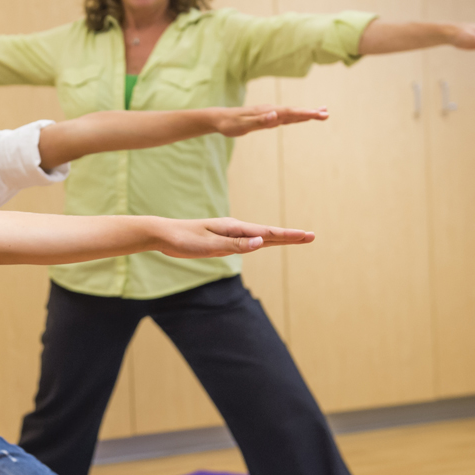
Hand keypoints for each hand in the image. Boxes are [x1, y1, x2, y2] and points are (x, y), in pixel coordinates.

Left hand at [155, 217, 314, 258]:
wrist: (163, 234)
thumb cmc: (183, 240)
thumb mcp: (209, 245)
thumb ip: (235, 245)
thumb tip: (261, 243)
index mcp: (234, 228)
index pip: (267, 234)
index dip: (289, 236)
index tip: (307, 235)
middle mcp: (235, 229)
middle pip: (268, 234)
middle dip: (289, 236)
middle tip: (310, 236)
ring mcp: (229, 234)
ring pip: (259, 238)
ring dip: (278, 239)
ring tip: (296, 238)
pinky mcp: (221, 241)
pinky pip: (247, 243)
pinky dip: (261, 242)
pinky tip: (265, 243)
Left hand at [214, 105, 328, 136]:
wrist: (219, 118)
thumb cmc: (230, 124)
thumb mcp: (243, 125)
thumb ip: (259, 121)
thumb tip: (275, 115)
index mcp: (268, 112)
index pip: (290, 113)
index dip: (305, 113)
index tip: (319, 114)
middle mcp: (271, 111)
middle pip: (294, 112)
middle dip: (311, 113)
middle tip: (327, 113)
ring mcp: (270, 114)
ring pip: (292, 113)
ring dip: (306, 113)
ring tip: (321, 112)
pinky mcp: (267, 118)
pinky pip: (285, 117)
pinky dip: (296, 117)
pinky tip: (302, 118)